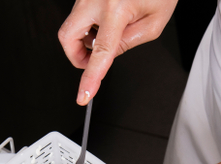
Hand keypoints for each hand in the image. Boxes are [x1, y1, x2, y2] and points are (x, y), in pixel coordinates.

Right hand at [58, 0, 177, 104]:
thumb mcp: (153, 23)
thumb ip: (128, 43)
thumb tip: (107, 55)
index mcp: (117, 9)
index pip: (100, 52)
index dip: (90, 78)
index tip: (83, 96)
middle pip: (67, 36)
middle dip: (75, 55)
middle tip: (90, 61)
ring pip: (72, 25)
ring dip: (85, 37)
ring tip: (109, 32)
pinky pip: (80, 13)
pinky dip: (89, 23)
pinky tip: (108, 18)